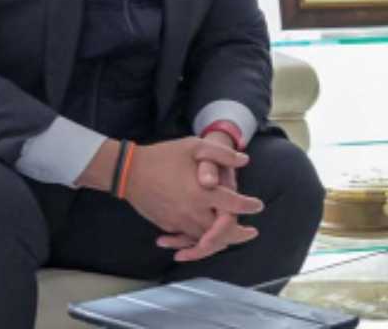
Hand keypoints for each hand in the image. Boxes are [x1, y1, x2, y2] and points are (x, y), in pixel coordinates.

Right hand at [157, 132, 259, 261]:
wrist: (130, 172)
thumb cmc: (164, 156)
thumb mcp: (193, 146)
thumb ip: (221, 154)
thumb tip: (244, 160)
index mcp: (202, 192)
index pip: (233, 204)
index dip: (248, 206)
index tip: (258, 206)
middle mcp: (192, 211)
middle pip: (222, 231)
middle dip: (239, 234)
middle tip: (251, 233)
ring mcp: (179, 221)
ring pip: (206, 239)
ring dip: (221, 240)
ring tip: (234, 237)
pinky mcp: (168, 225)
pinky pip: (188, 238)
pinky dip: (200, 241)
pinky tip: (207, 238)